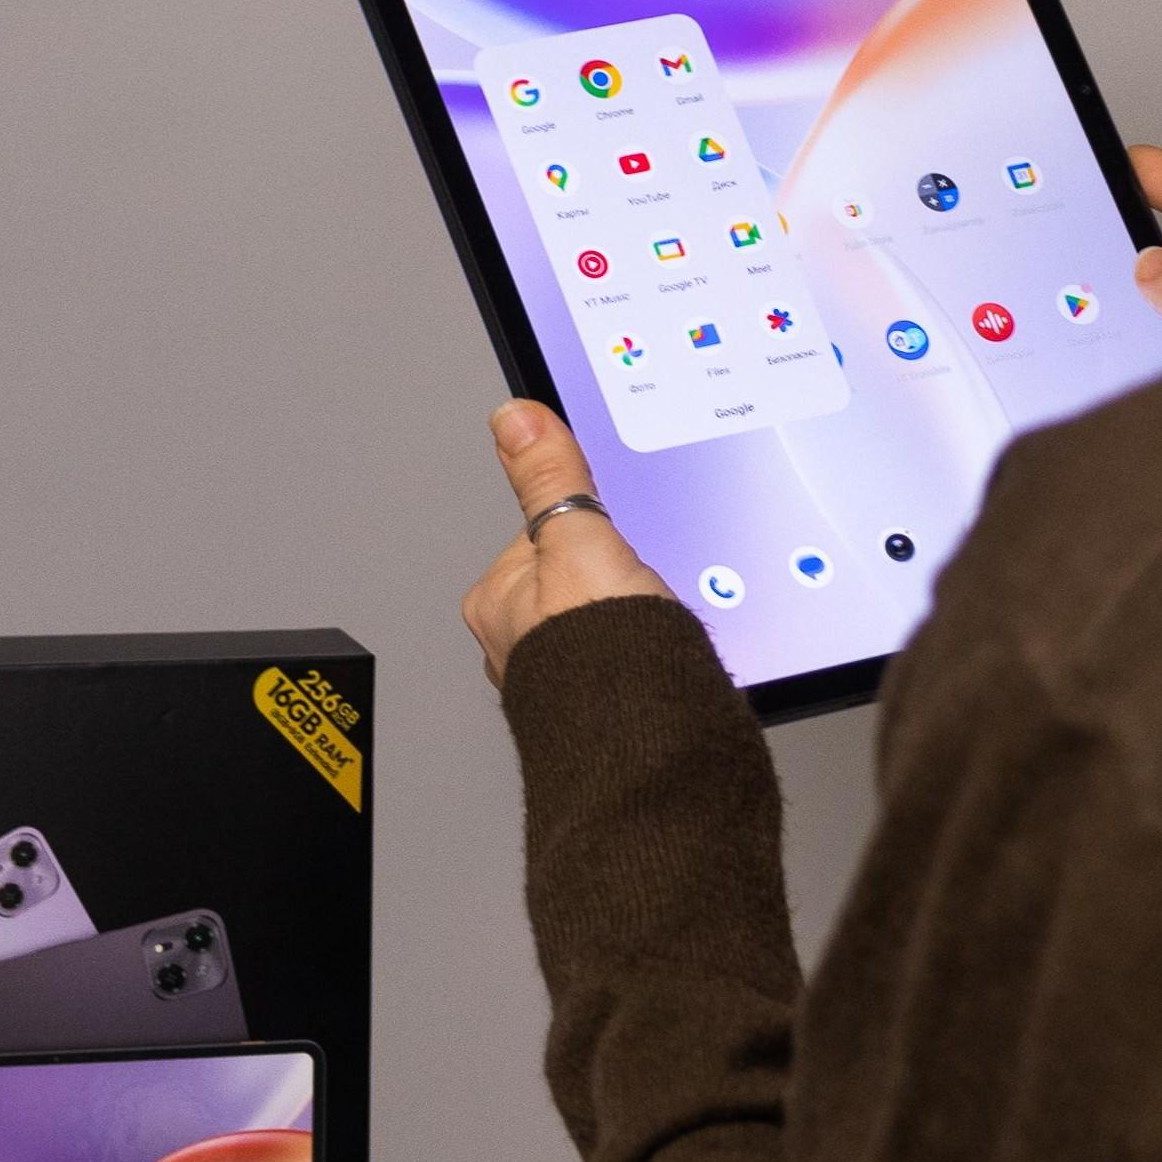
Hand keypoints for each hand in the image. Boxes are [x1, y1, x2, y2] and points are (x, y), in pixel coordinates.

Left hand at [461, 401, 675, 687]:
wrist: (649, 743)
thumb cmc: (601, 656)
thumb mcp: (579, 541)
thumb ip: (551, 481)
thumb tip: (516, 419)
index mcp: (497, 602)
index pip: (542, 533)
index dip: (588, 524)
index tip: (613, 531)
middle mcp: (517, 646)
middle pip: (574, 576)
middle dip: (612, 577)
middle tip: (636, 586)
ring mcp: (560, 678)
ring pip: (601, 619)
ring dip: (631, 617)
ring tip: (653, 623)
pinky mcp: (601, 704)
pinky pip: (625, 655)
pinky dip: (645, 650)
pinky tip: (664, 653)